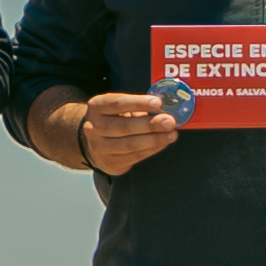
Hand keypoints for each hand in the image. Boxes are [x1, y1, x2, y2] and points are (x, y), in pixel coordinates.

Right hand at [62, 88, 184, 174]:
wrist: (94, 142)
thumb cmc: (114, 118)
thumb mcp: (120, 107)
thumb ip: (139, 105)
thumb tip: (165, 107)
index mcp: (97, 106)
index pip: (118, 103)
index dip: (138, 103)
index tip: (158, 103)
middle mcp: (94, 127)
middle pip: (125, 126)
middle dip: (150, 124)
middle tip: (170, 121)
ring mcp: (100, 147)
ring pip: (130, 144)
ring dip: (154, 140)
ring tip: (172, 134)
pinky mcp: (110, 162)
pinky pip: (134, 156)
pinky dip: (152, 149)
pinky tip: (164, 143)